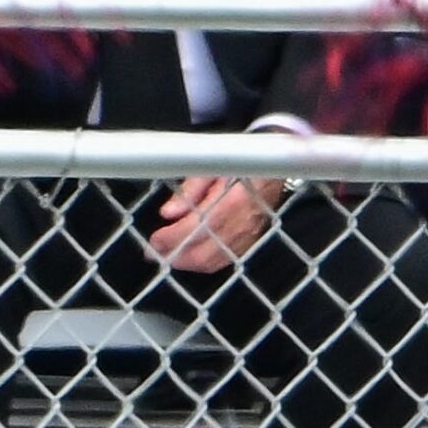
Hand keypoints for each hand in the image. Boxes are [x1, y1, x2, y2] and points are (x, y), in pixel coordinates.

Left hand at [148, 176, 282, 272]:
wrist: (274, 169)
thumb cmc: (241, 164)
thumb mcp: (213, 167)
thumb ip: (190, 190)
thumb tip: (168, 213)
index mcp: (232, 202)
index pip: (196, 230)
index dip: (172, 238)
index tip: (154, 239)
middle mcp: (242, 224)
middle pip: (204, 255)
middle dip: (175, 256)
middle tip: (155, 252)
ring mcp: (248, 236)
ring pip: (213, 262)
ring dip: (187, 262)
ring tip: (168, 255)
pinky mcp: (251, 241)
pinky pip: (225, 260)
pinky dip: (204, 262)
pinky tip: (190, 254)